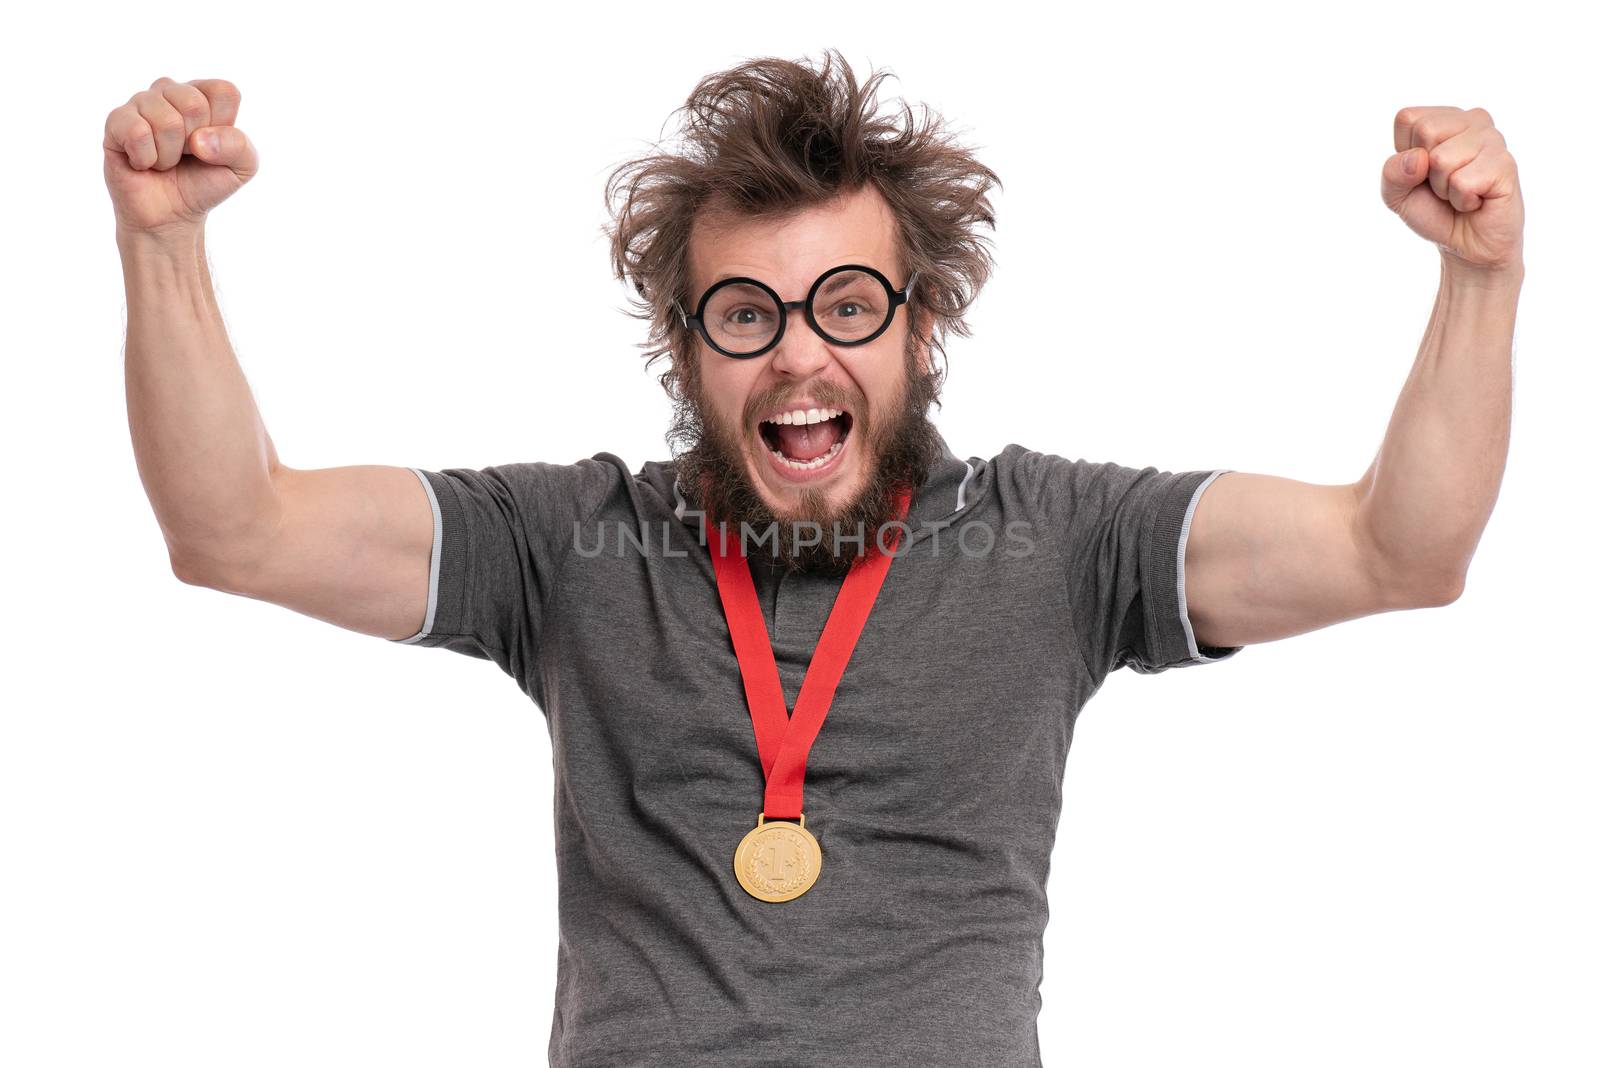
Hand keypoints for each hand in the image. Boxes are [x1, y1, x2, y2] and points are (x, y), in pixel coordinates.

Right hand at [103, 77, 258, 237]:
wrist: (171, 215)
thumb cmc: (204, 184)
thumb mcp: (242, 168)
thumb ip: (239, 146)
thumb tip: (199, 139)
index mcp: (203, 95)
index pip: (223, 91)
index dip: (223, 126)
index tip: (213, 145)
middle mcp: (170, 91)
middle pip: (194, 104)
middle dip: (195, 143)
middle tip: (185, 155)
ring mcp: (140, 103)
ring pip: (166, 121)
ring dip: (170, 155)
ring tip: (165, 161)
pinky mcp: (116, 121)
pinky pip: (137, 132)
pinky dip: (147, 159)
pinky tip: (143, 162)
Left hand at [1382, 106, 1523, 274]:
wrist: (1465, 245)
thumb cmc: (1434, 211)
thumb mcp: (1396, 194)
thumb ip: (1392, 172)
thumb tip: (1418, 158)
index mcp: (1445, 119)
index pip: (1408, 118)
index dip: (1406, 154)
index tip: (1423, 172)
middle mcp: (1473, 121)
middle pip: (1426, 131)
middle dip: (1425, 171)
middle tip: (1444, 185)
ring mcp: (1493, 140)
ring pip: (1443, 159)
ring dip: (1444, 188)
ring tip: (1461, 193)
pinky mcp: (1506, 164)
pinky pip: (1463, 182)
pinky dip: (1462, 200)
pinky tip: (1477, 200)